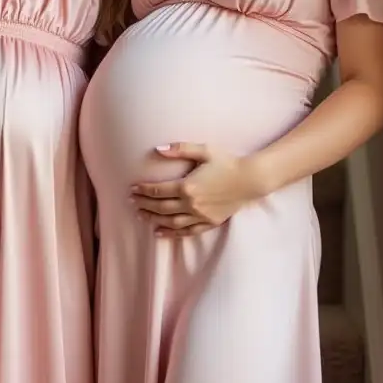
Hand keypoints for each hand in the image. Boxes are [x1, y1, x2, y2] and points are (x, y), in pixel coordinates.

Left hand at [130, 143, 263, 236]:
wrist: (250, 180)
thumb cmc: (227, 162)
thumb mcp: (204, 150)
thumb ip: (180, 149)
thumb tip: (157, 149)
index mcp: (187, 186)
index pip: (158, 190)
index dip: (143, 190)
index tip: (132, 188)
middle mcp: (191, 204)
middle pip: (160, 207)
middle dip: (144, 205)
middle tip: (132, 202)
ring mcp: (200, 215)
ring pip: (170, 221)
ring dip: (153, 219)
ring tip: (140, 216)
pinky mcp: (209, 222)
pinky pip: (186, 231)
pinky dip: (171, 233)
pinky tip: (159, 232)